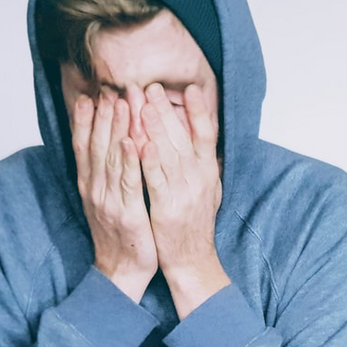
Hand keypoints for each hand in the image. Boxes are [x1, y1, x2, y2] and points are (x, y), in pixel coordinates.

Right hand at [72, 94, 157, 301]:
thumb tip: (109, 149)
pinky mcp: (127, 213)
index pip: (85, 146)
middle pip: (97, 146)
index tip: (91, 95)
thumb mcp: (108, 202)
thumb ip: (107, 176)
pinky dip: (128, 161)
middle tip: (109, 89)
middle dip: (103, 116)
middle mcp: (95, 189)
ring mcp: (109, 201)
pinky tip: (131, 141)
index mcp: (90, 186)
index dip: (87, 121)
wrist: (122, 271)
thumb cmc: (121, 236)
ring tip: (121, 103)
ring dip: (115, 128)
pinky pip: (128, 182)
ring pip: (111, 158)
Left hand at [140, 83, 229, 319]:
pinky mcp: (167, 208)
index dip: (199, 111)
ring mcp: (184, 193)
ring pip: (168, 154)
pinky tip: (138, 142)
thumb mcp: (208, 191)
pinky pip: (156, 180)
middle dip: (165, 110)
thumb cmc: (195, 225)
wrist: (192, 260)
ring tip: (141, 103)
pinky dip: (148, 161)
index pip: (207, 135)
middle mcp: (200, 179)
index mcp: (208, 173)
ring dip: (155, 127)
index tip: (190, 88)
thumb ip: (204, 165)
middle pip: (183, 137)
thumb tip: (204, 140)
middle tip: (150, 86)